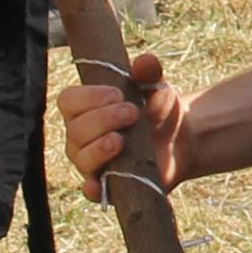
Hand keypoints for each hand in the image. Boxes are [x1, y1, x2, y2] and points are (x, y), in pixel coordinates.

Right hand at [59, 47, 192, 204]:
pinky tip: (101, 182)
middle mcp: (82, 137)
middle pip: (75, 130)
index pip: (68, 101)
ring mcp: (92, 163)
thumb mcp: (156, 87)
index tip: (118, 94)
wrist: (182, 140)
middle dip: (102, 119)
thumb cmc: (158, 109)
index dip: (88, 97)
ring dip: (99, 147)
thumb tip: (144, 61)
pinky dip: (93, 187)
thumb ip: (149, 72)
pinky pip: (90, 191)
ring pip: (80, 158)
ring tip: (122, 140)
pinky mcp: (107, 186)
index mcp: (86, 109)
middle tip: (133, 113)